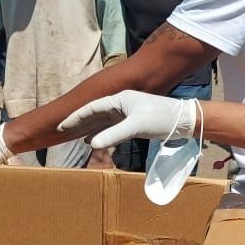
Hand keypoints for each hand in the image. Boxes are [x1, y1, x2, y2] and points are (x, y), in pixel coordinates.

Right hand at [57, 90, 196, 148]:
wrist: (183, 120)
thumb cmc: (160, 118)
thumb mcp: (135, 127)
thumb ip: (113, 135)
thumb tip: (91, 144)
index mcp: (119, 99)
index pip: (91, 108)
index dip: (75, 117)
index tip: (61, 125)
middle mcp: (120, 104)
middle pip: (94, 113)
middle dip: (78, 122)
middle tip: (61, 131)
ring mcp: (126, 113)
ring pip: (101, 121)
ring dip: (87, 128)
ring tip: (72, 136)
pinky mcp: (132, 122)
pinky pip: (110, 127)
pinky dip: (99, 133)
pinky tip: (91, 140)